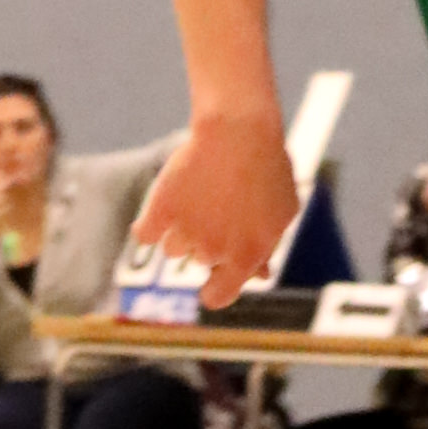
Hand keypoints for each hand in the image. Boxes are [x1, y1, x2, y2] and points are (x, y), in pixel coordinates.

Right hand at [138, 113, 299, 311]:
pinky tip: (170, 199)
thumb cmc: (267, 169)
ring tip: (201, 194)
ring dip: (183, 228)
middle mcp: (213, 251)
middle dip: (209, 239)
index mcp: (246, 257)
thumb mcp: (282, 211)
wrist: (239, 131)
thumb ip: (268, 247)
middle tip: (222, 204)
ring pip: (173, 247)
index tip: (213, 280)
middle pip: (199, 261)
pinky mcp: (159, 211)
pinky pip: (145, 233)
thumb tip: (260, 276)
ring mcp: (184, 232)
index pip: (219, 297)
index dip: (215, 290)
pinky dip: (152, 222)